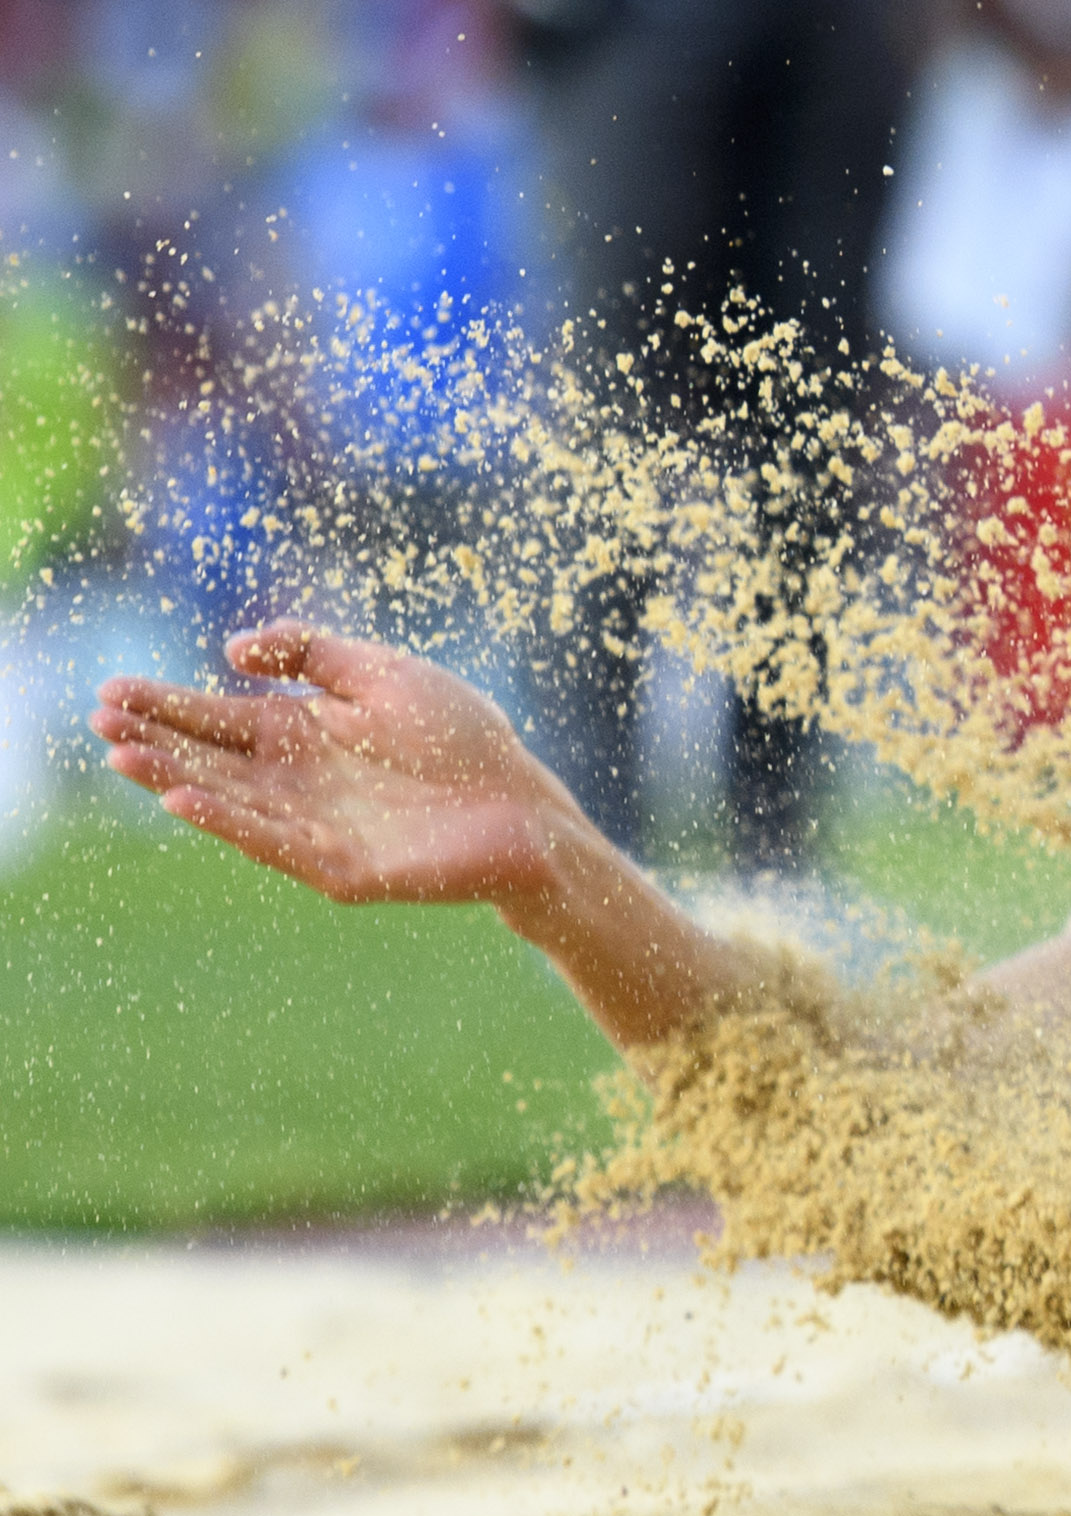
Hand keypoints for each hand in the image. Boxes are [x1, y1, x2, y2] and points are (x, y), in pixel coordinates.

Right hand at [91, 623, 588, 914]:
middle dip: (155, 741)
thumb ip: (313, 654)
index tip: (111, 690)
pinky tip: (184, 799)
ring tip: (124, 757)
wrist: (525, 807)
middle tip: (99, 721)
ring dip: (174, 780)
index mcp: (305, 735)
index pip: (220, 719)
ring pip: (229, 802)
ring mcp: (314, 827)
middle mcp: (298, 782)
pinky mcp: (340, 867)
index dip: (167, 705)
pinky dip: (228, 822)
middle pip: (211, 760)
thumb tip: (233, 648)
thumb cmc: (461, 742)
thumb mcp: (383, 674)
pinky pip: (274, 843)